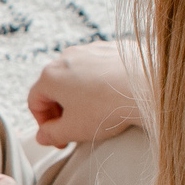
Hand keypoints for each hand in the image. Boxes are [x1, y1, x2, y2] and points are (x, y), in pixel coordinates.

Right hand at [26, 39, 143, 147]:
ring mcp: (90, 49)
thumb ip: (51, 135)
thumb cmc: (109, 107)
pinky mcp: (112, 48)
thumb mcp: (74, 130)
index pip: (35, 102)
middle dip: (62, 110)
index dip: (43, 124)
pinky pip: (98, 68)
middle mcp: (67, 57)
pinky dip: (100, 83)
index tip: (58, 136)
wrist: (149, 86)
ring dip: (80, 96)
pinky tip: (114, 97)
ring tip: (97, 112)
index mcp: (50, 76)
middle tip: (75, 128)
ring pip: (77, 76)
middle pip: (55, 87)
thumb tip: (43, 136)